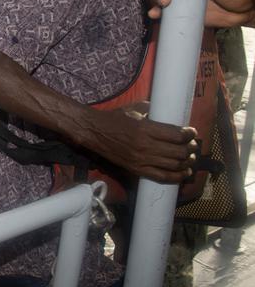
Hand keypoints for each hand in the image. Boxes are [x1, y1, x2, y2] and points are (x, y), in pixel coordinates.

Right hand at [81, 106, 196, 182]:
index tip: (192, 132)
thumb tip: (169, 113)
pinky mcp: (136, 169)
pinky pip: (161, 177)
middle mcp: (145, 145)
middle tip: (193, 145)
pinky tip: (184, 173)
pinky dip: (176, 177)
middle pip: (179, 151)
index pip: (176, 135)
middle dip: (191, 148)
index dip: (189, 134)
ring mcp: (141, 159)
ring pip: (174, 165)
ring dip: (187, 162)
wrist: (93, 131)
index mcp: (145, 128)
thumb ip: (153, 110)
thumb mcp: (134, 108)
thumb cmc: (114, 118)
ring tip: (190, 158)